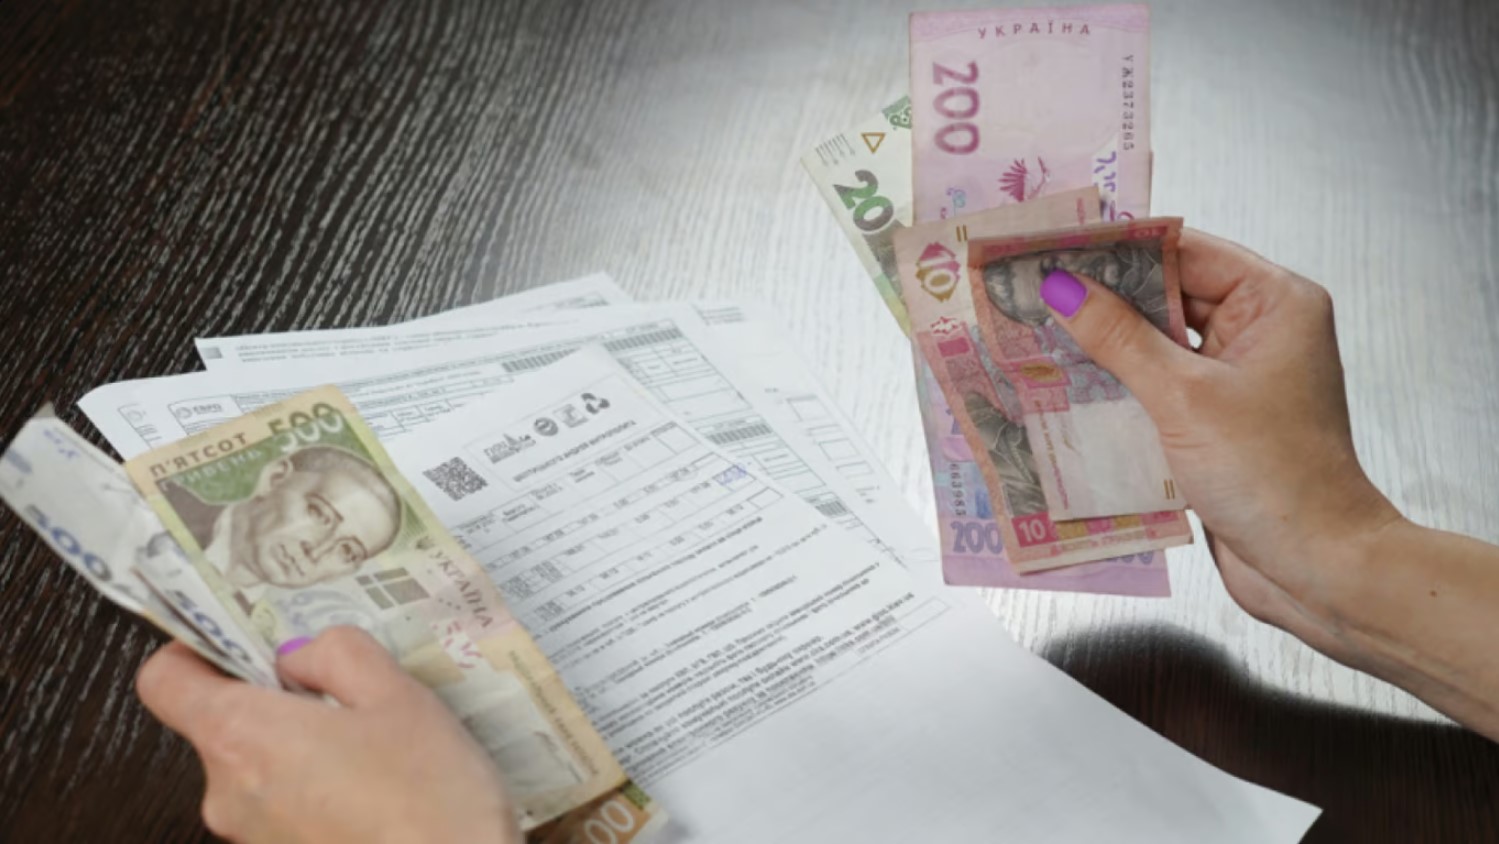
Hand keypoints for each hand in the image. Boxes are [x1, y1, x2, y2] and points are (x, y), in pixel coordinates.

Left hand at [136, 627, 520, 843]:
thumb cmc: (428, 793)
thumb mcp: (396, 694)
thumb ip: (337, 653)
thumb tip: (296, 657)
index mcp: (241, 735)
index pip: (164, 681)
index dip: (195, 651)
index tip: (244, 644)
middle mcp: (226, 793)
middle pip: (221, 726)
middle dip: (277, 704)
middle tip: (348, 697)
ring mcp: (250, 838)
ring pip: (259, 770)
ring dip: (303, 751)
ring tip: (375, 750)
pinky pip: (283, 809)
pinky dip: (319, 791)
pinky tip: (377, 792)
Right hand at [1039, 229, 1402, 663]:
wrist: (1316, 567)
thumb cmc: (1273, 476)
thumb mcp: (1184, 398)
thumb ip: (1119, 338)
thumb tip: (1063, 287)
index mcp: (1274, 302)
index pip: (1184, 251)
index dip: (1117, 247)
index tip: (1053, 244)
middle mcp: (1260, 331)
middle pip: (1167, 295)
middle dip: (1102, 297)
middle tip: (1030, 290)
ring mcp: (1238, 379)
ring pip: (1157, 344)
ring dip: (1103, 346)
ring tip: (1034, 334)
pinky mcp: (1217, 422)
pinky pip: (1158, 388)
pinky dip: (1118, 388)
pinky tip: (1064, 389)